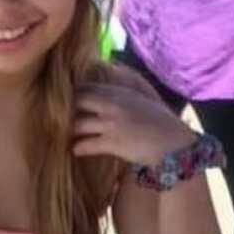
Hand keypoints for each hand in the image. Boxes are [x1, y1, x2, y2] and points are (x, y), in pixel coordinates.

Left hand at [74, 81, 193, 166]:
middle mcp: (112, 104)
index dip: (73, 94)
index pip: (86, 86)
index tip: (65, 102)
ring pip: (77, 124)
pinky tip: (76, 151)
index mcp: (120, 92)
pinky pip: (86, 145)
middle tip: (59, 119)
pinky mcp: (113, 143)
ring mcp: (111, 123)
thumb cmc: (162, 123)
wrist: (175, 144)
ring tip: (65, 136)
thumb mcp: (144, 100)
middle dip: (65, 110)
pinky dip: (78, 148)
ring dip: (69, 132)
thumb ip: (127, 92)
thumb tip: (114, 82)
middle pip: (77, 101)